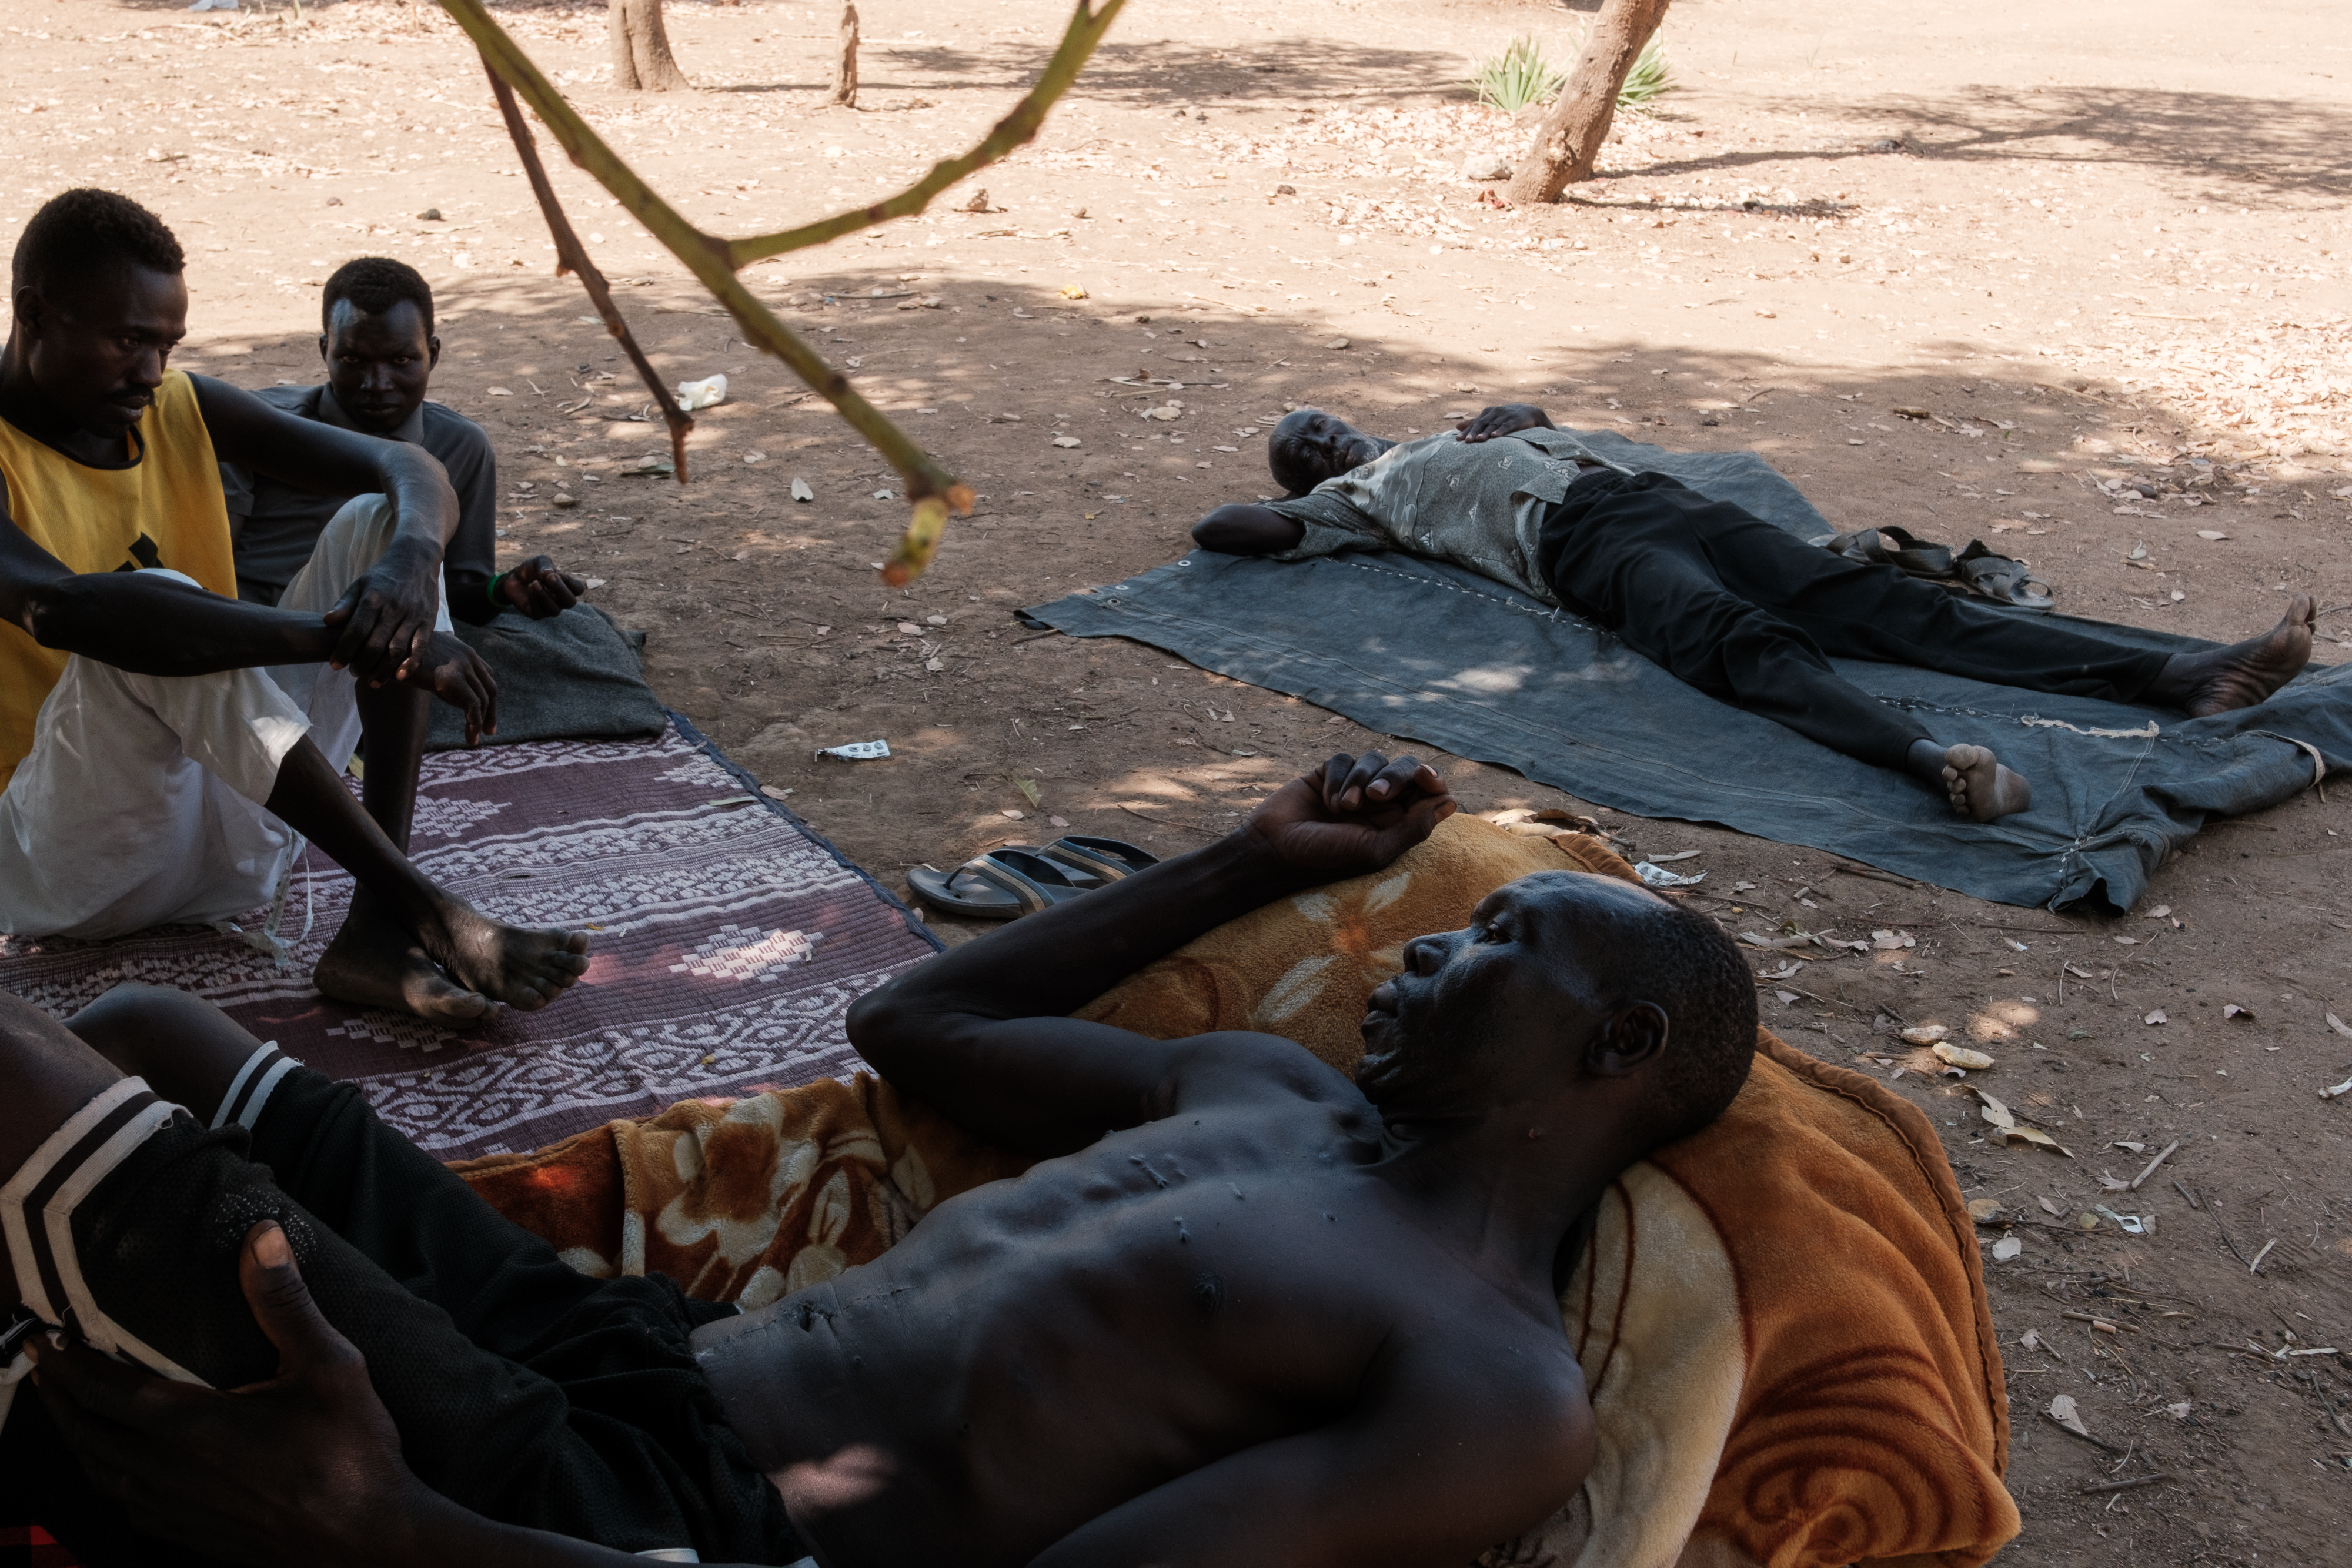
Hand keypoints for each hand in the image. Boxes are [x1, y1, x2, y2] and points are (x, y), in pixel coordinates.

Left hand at [31, 1223, 436, 1567]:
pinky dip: (108, 1480)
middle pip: (87, 1435)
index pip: (104, 1392)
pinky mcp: (194, 1535)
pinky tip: (122, 1473)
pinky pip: (128, 1506)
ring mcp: (178, 1511)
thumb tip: (263, 1238)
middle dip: (57, 1399)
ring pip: (102, 1476)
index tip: (46, 1339)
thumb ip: (285, 1302)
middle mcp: (171, 1472)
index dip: (66, 1364)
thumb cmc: (352, 1452)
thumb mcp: (329, 1365)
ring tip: (73, 1415)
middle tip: (43, 1368)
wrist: (368, 1538)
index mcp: (194, 1427)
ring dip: (78, 1440)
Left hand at [322, 542, 441, 683]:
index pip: (356, 631)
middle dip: (362, 664)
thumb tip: (327, 622)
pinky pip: (420, 647)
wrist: (416, 560)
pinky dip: (410, 664)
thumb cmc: (383, 576)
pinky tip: (400, 677)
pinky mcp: (428, 622)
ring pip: (397, 650)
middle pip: (375, 644)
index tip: (335, 665)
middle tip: (353, 673)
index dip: (344, 651)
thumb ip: (345, 605)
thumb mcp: (360, 584)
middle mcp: (393, 608)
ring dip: (383, 670)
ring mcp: (413, 616)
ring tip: (372, 681)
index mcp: (373, 598)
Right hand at [398, 630, 498, 745]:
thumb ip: (440, 666)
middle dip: (490, 711)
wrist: (383, 649)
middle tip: (488, 732)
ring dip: (481, 722)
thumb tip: (445, 685)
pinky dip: (474, 723)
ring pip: (482, 699)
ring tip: (473, 739)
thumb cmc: (398, 655)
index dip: (488, 696)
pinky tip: (470, 737)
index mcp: (462, 650)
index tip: (485, 714)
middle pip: (490, 687)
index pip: (486, 675)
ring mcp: (461, 665)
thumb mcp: (426, 656)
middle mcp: (467, 655)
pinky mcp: (451, 678)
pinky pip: (472, 705)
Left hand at [498, 556, 586, 619]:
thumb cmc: (532, 570)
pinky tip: (529, 588)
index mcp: (566, 587)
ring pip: (555, 611)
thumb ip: (545, 565)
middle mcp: (560, 600)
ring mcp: (549, 608)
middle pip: (570, 602)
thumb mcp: (539, 561)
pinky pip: (540, 613)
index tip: (557, 573)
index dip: (570, 582)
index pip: (578, 589)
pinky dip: (534, 600)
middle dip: (561, 590)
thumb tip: (548, 574)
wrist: (514, 578)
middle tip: (549, 578)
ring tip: (534, 583)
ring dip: (545, 596)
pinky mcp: (537, 614)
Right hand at [1244, 751, 1455, 877]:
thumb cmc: (1326, 859)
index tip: (1426, 777)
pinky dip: (1337, 776)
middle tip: (1376, 795)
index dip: (1432, 779)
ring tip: (1342, 807)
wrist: (1274, 849)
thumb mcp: (1374, 850)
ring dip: (1360, 779)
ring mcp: (1354, 787)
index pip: (1428, 792)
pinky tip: (1325, 799)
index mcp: (1398, 824)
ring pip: (1373, 759)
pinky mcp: (1329, 775)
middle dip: (1396, 775)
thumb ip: (1413, 828)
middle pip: (1405, 768)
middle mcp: (1380, 804)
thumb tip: (1450, 802)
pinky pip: (1343, 759)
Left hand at [1452, 404, 1552, 442]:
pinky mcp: (1516, 420)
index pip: (1475, 423)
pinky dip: (1501, 431)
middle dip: (1474, 432)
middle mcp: (1495, 413)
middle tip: (1467, 441)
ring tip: (1478, 440)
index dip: (1467, 431)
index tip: (1458, 439)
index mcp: (1487, 413)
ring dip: (1486, 433)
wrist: (1530, 413)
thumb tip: (1457, 426)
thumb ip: (1474, 422)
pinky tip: (1495, 436)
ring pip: (1493, 425)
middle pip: (1482, 423)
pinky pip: (1507, 426)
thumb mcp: (1490, 418)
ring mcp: (1505, 416)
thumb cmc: (1506, 417)